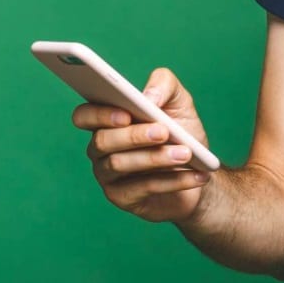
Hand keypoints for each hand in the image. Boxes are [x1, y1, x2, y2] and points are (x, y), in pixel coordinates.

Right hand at [71, 67, 212, 222]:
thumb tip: (148, 97)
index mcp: (107, 119)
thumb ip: (164, 85)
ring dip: (156, 158)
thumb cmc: (183, 132)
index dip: (99, 114)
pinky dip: (172, 181)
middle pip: (103, 141)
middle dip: (134, 136)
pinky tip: (194, 175)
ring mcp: (108, 175)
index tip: (125, 114)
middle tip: (164, 132)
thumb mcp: (179, 102)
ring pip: (120, 165)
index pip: (84, 115)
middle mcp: (101, 147)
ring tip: (186, 153)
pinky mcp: (123, 198)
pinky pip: (142, 188)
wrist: (199, 171)